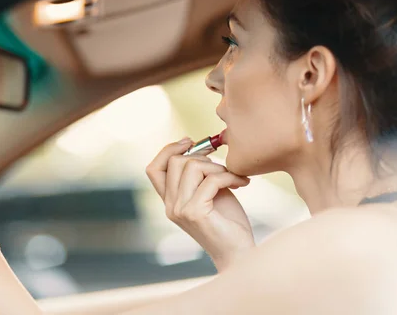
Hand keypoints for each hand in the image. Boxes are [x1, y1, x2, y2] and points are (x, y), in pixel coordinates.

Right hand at [146, 139, 253, 271]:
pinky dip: (229, 176)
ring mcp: (180, 210)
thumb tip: (199, 146)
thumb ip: (200, 174)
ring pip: (191, 167)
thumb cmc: (228, 222)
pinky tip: (242, 183)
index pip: (153, 168)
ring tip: (233, 177)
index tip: (190, 142)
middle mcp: (170, 206)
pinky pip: (211, 180)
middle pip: (175, 162)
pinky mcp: (195, 213)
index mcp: (170, 201)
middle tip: (223, 165)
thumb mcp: (210, 192)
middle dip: (202, 156)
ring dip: (218, 167)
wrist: (240, 253)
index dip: (168, 150)